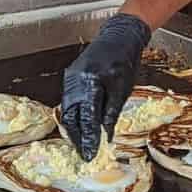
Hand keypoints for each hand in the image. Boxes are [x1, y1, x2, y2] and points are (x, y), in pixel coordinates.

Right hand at [61, 13, 151, 160]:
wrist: (117, 38)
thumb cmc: (124, 62)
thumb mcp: (123, 89)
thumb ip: (111, 112)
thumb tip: (106, 135)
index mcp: (91, 84)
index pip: (88, 118)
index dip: (89, 138)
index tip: (91, 154)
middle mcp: (75, 82)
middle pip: (71, 117)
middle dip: (76, 138)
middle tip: (83, 154)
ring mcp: (69, 79)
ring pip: (66, 111)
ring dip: (73, 129)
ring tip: (81, 144)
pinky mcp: (69, 78)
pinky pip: (68, 101)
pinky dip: (73, 116)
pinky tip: (79, 126)